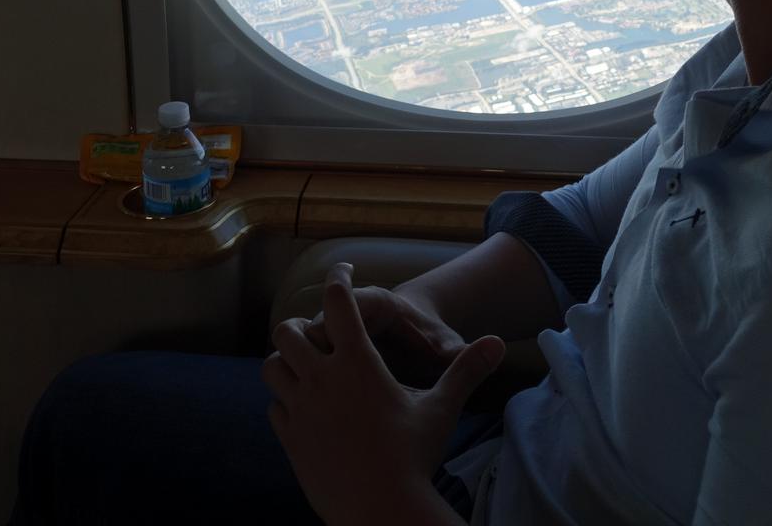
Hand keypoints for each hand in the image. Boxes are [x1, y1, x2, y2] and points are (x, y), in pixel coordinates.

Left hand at [264, 263, 505, 525]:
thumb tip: (499, 342)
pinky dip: (284, 400)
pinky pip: (274, 407)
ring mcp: (299, 410)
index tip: (344, 270)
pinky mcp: (289, 440)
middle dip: (301, 325)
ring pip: (271, 367)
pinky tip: (303, 408)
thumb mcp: (441, 409)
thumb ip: (465, 371)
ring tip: (305, 366)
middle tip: (320, 331)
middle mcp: (321, 379)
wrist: (379, 511)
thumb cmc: (413, 457)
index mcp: (357, 363)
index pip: (338, 302)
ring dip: (285, 361)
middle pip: (288, 331)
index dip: (339, 279)